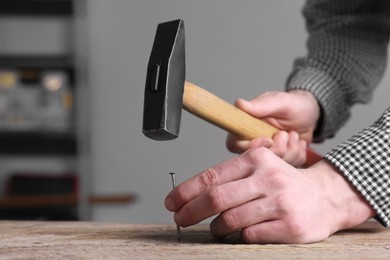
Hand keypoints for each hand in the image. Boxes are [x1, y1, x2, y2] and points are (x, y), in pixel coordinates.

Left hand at [165, 148, 374, 243]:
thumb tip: (191, 194)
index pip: (212, 176)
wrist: (326, 196)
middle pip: (216, 198)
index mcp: (257, 159)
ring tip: (215, 229)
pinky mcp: (290, 227)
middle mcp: (268, 178)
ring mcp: (280, 203)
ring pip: (230, 220)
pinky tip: (240, 234)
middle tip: (180, 218)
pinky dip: (238, 237)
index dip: (186, 191)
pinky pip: (250, 236)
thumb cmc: (284, 183)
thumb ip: (231, 177)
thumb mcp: (260, 168)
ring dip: (215, 228)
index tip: (171, 201)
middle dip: (190, 211)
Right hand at [226, 90, 320, 165]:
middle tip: (285, 134)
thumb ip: (260, 105)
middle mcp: (253, 143)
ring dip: (290, 150)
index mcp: (245, 128)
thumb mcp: (279, 102)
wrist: (310, 114)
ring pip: (275, 164)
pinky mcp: (281, 161)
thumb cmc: (293, 105)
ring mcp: (267, 154)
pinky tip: (298, 142)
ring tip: (293, 134)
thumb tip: (240, 104)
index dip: (252, 146)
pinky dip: (298, 154)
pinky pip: (290, 166)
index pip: (235, 145)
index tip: (268, 139)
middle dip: (277, 149)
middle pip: (256, 160)